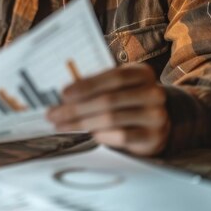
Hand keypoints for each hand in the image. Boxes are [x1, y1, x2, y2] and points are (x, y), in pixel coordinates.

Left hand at [47, 63, 170, 155]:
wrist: (156, 122)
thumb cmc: (128, 98)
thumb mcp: (117, 85)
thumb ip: (97, 85)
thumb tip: (63, 94)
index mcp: (142, 73)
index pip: (114, 77)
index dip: (87, 85)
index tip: (63, 94)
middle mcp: (153, 93)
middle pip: (109, 100)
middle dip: (76, 108)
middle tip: (54, 114)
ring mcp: (156, 116)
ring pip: (111, 119)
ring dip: (81, 123)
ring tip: (62, 125)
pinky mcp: (153, 137)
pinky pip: (121, 136)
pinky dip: (100, 135)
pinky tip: (88, 134)